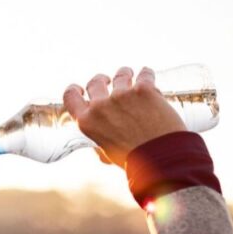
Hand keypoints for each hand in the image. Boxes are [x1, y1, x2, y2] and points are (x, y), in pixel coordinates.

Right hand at [62, 66, 186, 167]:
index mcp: (88, 122)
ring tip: (131, 76)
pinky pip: (144, 73)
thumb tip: (99, 144)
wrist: (161, 158)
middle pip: (95, 82)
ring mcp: (122, 96)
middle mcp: (101, 106)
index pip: (71, 97)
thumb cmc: (135, 160)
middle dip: (102, 80)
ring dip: (125, 74)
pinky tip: (147, 75)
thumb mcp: (108, 152)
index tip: (81, 88)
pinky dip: (146, 74)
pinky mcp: (144, 89)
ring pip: (120, 74)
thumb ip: (101, 140)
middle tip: (109, 81)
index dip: (74, 90)